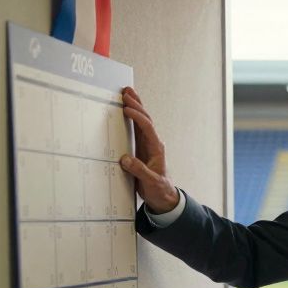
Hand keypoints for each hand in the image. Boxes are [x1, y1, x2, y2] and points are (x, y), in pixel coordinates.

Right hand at [118, 87, 179, 213]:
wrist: (162, 196)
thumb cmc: (159, 189)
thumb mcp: (151, 182)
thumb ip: (139, 171)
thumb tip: (125, 159)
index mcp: (156, 148)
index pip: (148, 128)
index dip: (138, 117)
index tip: (127, 109)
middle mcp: (152, 143)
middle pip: (145, 119)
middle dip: (137, 104)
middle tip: (126, 91)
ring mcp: (147, 144)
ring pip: (141, 121)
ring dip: (135, 106)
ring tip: (127, 92)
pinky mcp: (140, 148)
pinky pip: (135, 128)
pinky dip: (131, 117)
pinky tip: (125, 109)